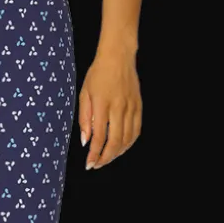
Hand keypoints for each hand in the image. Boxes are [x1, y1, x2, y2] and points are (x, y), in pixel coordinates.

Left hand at [78, 51, 141, 169]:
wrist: (118, 57)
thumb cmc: (98, 74)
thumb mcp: (84, 93)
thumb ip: (85, 118)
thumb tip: (85, 141)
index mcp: (102, 104)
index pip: (99, 136)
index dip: (94, 153)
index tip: (89, 164)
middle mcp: (119, 107)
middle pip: (115, 141)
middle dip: (106, 157)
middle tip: (97, 165)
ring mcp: (131, 107)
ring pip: (128, 138)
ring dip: (117, 152)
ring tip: (107, 158)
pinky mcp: (139, 106)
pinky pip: (136, 130)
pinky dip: (129, 143)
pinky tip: (121, 147)